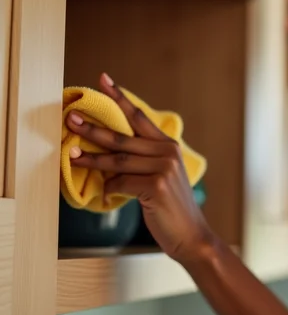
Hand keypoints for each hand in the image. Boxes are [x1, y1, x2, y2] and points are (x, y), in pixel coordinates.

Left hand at [67, 73, 215, 264]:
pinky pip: (120, 183)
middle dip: (93, 128)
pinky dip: (109, 189)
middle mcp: (168, 153)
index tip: (103, 79)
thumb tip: (103, 154)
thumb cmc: (170, 208)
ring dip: (91, 159)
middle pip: (122, 137)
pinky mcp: (156, 186)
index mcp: (169, 147)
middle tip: (70, 118)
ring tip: (72, 155)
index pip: (139, 117)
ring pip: (117, 160)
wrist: (191, 235)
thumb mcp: (159, 178)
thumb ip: (140, 162)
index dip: (120, 98)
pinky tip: (106, 195)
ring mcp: (164, 169)